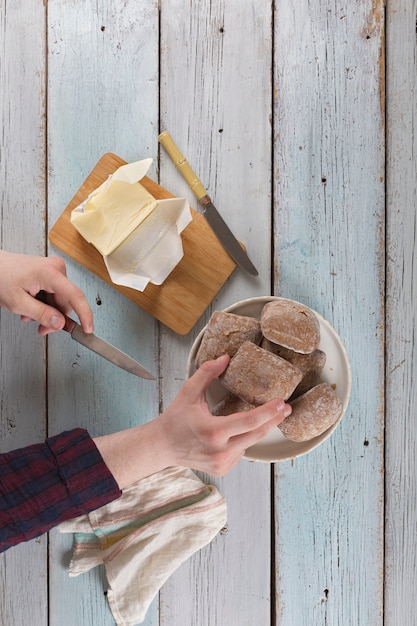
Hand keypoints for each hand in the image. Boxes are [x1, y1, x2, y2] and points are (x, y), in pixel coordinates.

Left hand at [0, 251, 93, 334]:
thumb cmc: (0, 276)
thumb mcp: (18, 302)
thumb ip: (41, 314)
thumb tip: (60, 323)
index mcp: (50, 273)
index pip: (76, 296)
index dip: (85, 315)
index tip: (88, 329)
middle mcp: (56, 269)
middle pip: (66, 303)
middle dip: (55, 318)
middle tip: (42, 329)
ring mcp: (54, 270)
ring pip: (60, 301)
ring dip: (47, 312)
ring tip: (29, 315)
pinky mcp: (50, 273)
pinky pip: (55, 295)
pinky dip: (44, 304)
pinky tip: (32, 307)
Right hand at [94, 355, 291, 485]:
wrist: (161, 446)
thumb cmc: (174, 419)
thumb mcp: (189, 392)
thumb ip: (207, 372)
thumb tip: (225, 358)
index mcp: (214, 431)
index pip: (249, 421)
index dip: (268, 412)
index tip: (282, 403)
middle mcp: (220, 451)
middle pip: (257, 434)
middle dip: (274, 420)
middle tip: (286, 408)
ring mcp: (222, 463)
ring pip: (249, 443)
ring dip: (254, 430)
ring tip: (255, 418)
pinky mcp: (222, 469)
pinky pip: (240, 452)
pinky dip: (241, 441)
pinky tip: (231, 435)